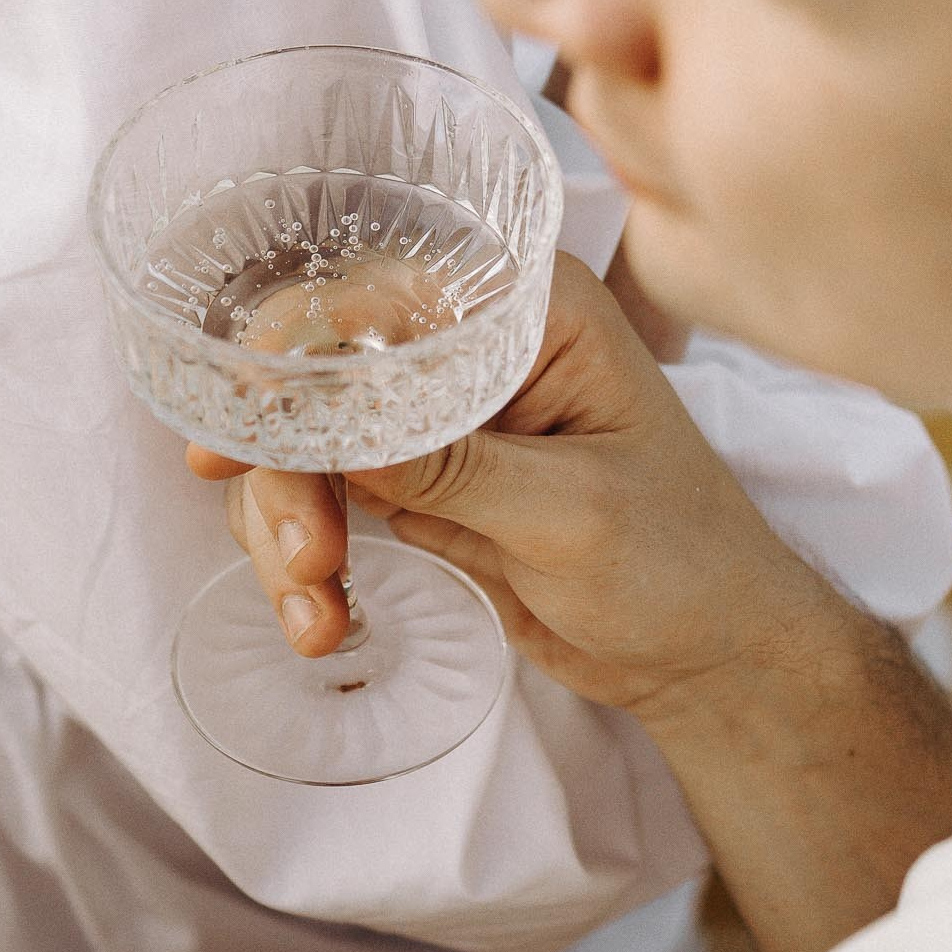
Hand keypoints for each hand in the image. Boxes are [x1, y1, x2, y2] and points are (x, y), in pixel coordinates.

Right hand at [189, 254, 829, 725]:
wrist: (707, 659)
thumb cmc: (680, 562)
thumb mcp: (570, 512)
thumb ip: (454, 466)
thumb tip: (335, 432)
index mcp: (533, 310)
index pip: (382, 292)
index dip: (296, 349)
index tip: (244, 424)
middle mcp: (474, 346)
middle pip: (321, 371)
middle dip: (289, 467)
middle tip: (301, 554)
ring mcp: (439, 418)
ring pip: (305, 442)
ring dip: (285, 526)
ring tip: (313, 610)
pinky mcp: (416, 486)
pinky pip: (322, 501)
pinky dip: (302, 560)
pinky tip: (320, 621)